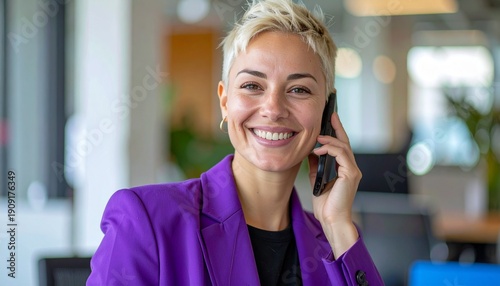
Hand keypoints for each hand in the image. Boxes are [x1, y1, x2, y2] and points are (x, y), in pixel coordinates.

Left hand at [308, 112, 360, 256]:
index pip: (341, 146)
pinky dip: (330, 150)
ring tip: (318, 136)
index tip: (329, 120)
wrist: (331, 220)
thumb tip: (310, 152)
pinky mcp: (351, 174)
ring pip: (344, 147)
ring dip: (330, 140)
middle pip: (345, 142)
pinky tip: (318, 150)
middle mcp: (351, 168)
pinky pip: (341, 155)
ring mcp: (352, 171)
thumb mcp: (317, 179)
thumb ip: (316, 165)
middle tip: (330, 115)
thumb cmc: (326, 204)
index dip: (336, 132)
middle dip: (337, 127)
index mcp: (344, 169)